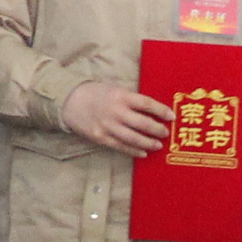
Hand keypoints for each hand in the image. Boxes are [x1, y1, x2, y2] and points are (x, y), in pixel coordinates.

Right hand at [59, 80, 174, 158]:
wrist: (70, 101)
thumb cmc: (95, 93)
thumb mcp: (114, 89)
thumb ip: (130, 99)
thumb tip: (151, 110)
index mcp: (121, 96)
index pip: (146, 104)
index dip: (161, 111)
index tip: (172, 116)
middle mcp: (116, 111)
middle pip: (142, 123)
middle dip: (157, 129)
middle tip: (165, 132)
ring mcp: (108, 126)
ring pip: (133, 138)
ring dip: (148, 143)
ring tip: (158, 145)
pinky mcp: (101, 137)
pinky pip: (121, 146)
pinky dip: (133, 150)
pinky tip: (143, 152)